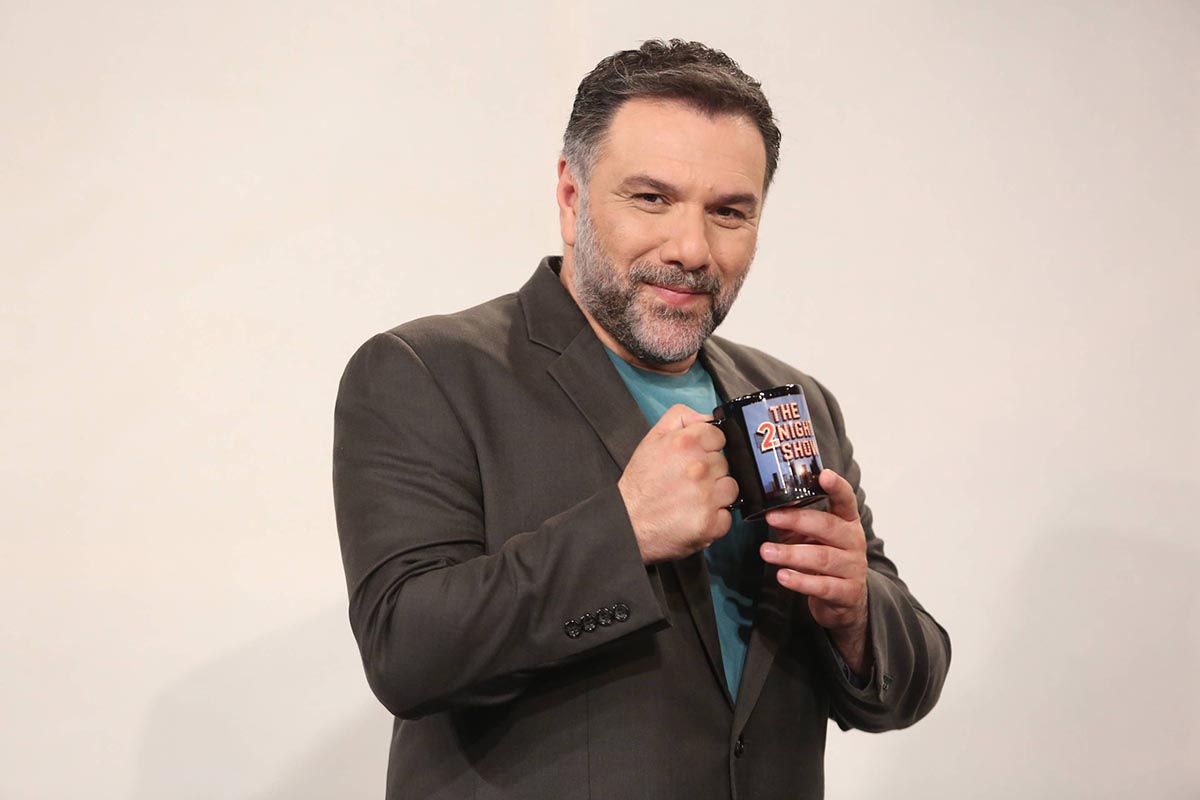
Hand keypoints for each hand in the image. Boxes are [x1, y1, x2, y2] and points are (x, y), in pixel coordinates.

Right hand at [619, 404, 738, 563]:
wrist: (627, 523)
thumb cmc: (639, 485)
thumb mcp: (651, 439)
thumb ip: (680, 418)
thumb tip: (705, 417)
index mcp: (686, 444)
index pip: (719, 436)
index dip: (708, 447)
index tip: (696, 457)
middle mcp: (699, 468)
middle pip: (725, 463)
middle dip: (710, 471)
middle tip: (688, 481)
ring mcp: (707, 496)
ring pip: (730, 488)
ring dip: (716, 494)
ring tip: (694, 499)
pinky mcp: (711, 523)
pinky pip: (727, 516)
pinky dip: (714, 518)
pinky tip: (696, 515)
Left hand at [759, 469, 870, 673]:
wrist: (846, 600)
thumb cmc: (824, 560)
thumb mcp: (809, 537)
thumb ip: (793, 524)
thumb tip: (769, 509)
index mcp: (847, 522)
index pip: (846, 500)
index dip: (837, 487)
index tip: (824, 475)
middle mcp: (854, 542)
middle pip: (828, 527)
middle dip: (798, 520)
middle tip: (771, 517)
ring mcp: (853, 568)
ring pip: (822, 558)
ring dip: (791, 554)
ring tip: (766, 552)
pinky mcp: (846, 593)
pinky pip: (822, 586)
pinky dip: (800, 581)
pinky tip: (782, 576)